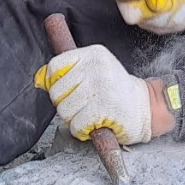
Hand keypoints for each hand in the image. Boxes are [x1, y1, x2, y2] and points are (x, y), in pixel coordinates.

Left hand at [36, 44, 151, 144]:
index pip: (55, 66)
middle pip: (56, 91)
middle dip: (66, 104)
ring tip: (92, 113)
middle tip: (85, 104)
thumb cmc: (116, 92)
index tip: (67, 91)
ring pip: (64, 110)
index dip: (54, 83)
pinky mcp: (104, 108)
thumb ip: (67, 74)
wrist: (145, 108)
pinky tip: (96, 123)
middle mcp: (97, 66)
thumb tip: (39, 81)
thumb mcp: (94, 72)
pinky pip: (76, 125)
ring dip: (75, 119)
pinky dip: (83, 130)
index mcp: (93, 53)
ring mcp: (101, 86)